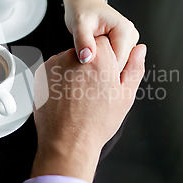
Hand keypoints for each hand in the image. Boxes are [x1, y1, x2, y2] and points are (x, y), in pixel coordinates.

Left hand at [31, 36, 146, 182]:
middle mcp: (76, 56)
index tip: (105, 73)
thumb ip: (134, 68)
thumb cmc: (95, 123)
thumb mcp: (125, 97)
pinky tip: (66, 96)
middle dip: (89, 64)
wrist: (67, 141)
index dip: (106, 58)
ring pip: (69, 59)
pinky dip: (59, 79)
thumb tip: (140, 50)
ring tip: (77, 96)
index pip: (104, 41)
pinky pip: (55, 69)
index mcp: (100, 59)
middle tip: (91, 89)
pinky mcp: (42, 73)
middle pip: (86, 50)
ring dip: (73, 71)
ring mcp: (56, 64)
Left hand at [62, 0, 139, 68]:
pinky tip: (93, 58)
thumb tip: (86, 58)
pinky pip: (116, 61)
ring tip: (88, 58)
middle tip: (84, 62)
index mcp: (125, 30)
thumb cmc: (82, 10)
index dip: (102, 70)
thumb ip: (83, 41)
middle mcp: (131, 36)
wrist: (83, 3)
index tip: (85, 72)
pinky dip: (104, 63)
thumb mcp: (79, 24)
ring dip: (103, 66)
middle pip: (120, 65)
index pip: (118, 62)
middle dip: (102, 68)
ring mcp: (130, 42)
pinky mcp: (124, 46)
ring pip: (118, 65)